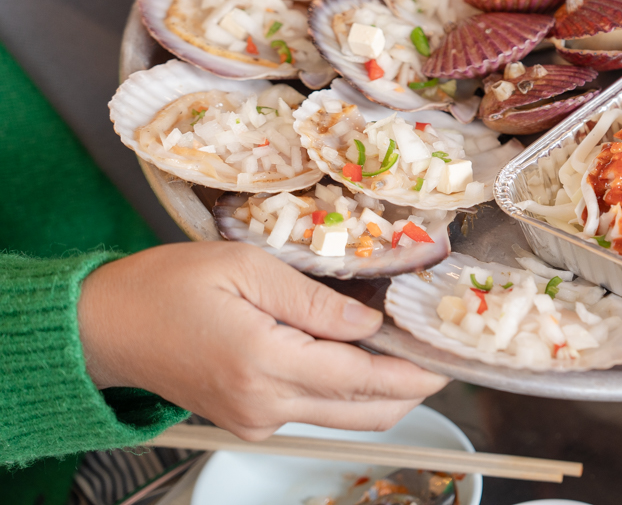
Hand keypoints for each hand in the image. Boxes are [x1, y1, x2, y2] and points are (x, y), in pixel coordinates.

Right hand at [78, 242, 447, 438]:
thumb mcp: (245, 269)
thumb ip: (315, 302)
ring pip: (345, 416)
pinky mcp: (249, 420)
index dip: (412, 371)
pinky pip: (315, 411)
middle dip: (411, 387)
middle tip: (443, 356)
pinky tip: (361, 357)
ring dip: (383, 391)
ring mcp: (257, 420)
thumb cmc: (166, 286)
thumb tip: (371, 325)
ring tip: (412, 354)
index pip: (361, 377)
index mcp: (264, 363)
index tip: (449, 360)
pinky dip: (347, 390)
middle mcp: (264, 405)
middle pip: (363, 410)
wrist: (105, 327)